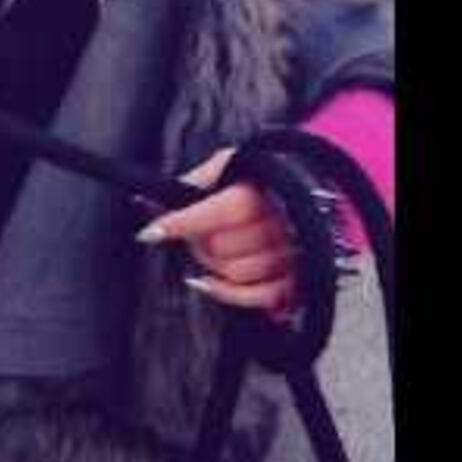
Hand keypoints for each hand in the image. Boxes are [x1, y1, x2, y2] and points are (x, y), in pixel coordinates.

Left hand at [139, 148, 304, 322]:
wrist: (311, 193)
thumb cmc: (262, 180)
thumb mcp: (231, 164)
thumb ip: (198, 178)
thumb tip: (156, 197)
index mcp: (262, 194)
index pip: (217, 212)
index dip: (179, 223)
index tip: (149, 233)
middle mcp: (280, 226)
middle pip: (220, 248)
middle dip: (197, 242)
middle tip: (193, 233)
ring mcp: (289, 256)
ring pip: (235, 273)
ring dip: (212, 265)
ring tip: (209, 250)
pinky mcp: (294, 281)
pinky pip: (257, 297)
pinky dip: (227, 293)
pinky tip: (206, 283)